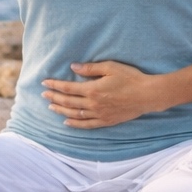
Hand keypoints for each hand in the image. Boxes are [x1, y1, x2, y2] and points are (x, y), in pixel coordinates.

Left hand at [42, 60, 161, 127]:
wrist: (147, 95)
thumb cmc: (131, 78)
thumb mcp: (111, 67)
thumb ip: (91, 69)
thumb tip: (74, 67)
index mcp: (93, 89)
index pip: (68, 88)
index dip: (55, 85)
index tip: (45, 83)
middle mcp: (93, 104)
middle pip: (68, 102)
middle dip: (54, 98)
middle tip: (43, 95)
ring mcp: (99, 114)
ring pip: (74, 114)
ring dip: (61, 111)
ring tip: (51, 107)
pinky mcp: (106, 121)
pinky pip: (87, 125)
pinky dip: (75, 124)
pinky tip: (67, 122)